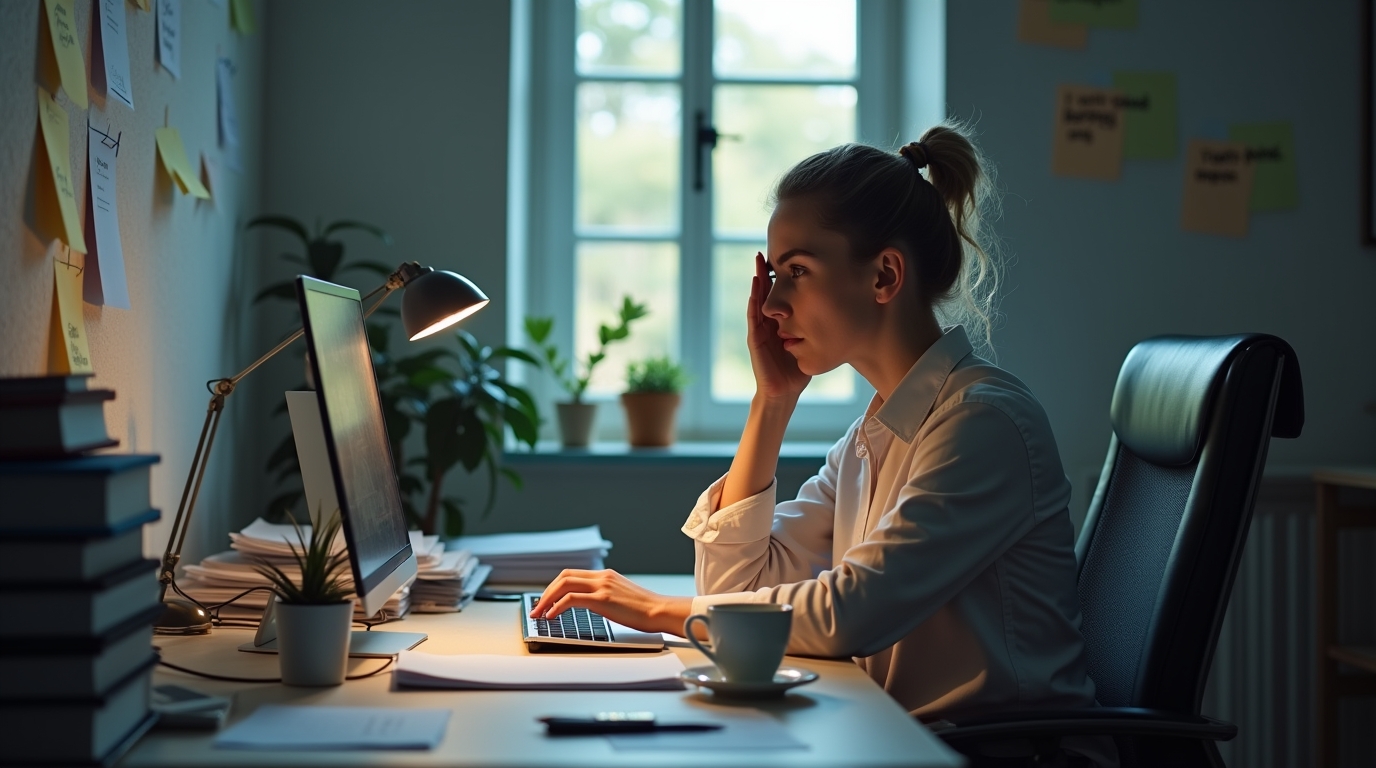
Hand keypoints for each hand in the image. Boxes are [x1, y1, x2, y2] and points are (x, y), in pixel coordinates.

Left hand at [529, 569, 692, 635]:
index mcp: (606, 575)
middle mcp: (602, 577)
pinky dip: (557, 606)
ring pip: (564, 585)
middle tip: (537, 607)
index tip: (545, 600)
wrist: (661, 611)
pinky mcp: (603, 599)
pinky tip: (552, 616)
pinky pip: (571, 599)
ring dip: (546, 599)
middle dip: (545, 592)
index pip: (572, 574)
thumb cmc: (646, 610)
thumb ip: (606, 596)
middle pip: (563, 576)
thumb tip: (590, 605)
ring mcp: (602, 586)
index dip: (554, 587)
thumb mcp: (622, 597)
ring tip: (539, 613)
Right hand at [748, 252, 810, 402]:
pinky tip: (756, 285)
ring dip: (757, 280)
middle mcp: (767, 324)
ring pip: (758, 300)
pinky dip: (755, 299)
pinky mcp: (755, 340)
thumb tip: (841, 317)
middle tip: (765, 252)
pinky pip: (754, 316)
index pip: (778, 297)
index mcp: (779, 324)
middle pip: (766, 293)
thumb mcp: (810, 345)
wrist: (783, 394)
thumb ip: (817, 332)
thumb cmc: (796, 372)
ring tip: (759, 262)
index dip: (779, 280)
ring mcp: (759, 331)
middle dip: (765, 273)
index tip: (784, 260)